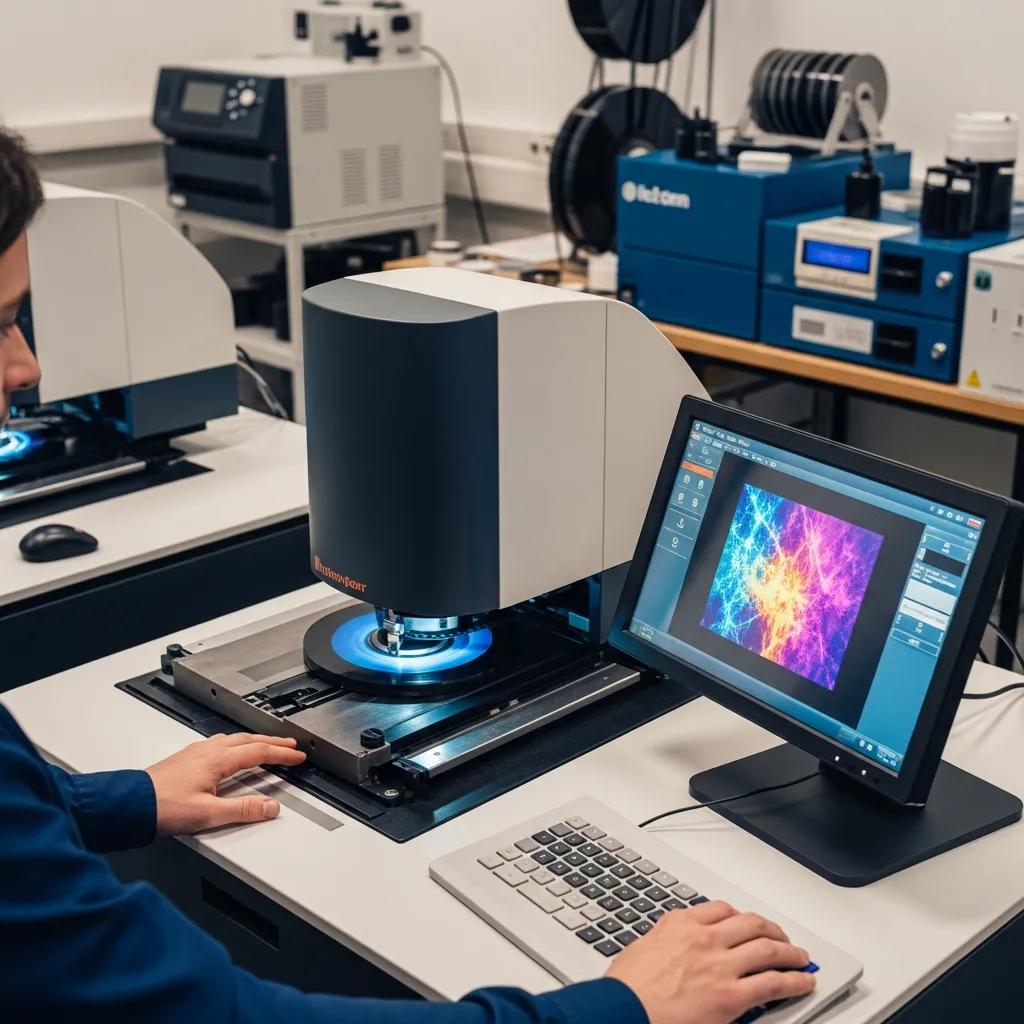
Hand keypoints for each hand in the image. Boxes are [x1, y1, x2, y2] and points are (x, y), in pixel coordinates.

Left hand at [145, 733, 306, 834]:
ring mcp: (196, 752)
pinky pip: (220, 743)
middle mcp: (208, 751)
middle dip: (273, 741)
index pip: (259, 751)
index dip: (281, 753)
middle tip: (290, 745)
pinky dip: (236, 744)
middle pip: (249, 740)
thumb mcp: (208, 814)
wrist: (130, 803)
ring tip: (266, 745)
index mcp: (217, 760)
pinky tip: (230, 752)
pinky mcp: (186, 758)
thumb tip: (270, 807)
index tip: (297, 756)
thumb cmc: (162, 807)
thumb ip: (243, 810)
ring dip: (255, 740)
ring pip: (234, 739)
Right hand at [607, 902, 815, 1023]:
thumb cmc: (627, 988)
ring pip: (768, 949)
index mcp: (680, 923)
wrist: (622, 1009)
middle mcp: (704, 937)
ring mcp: (720, 965)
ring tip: (800, 957)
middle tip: (780, 937)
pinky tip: (803, 981)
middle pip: (750, 924)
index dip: (740, 916)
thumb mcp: (643, 948)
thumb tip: (674, 946)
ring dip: (790, 952)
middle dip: (771, 929)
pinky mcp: (732, 995)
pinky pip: (773, 983)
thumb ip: (666, 941)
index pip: (720, 909)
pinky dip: (794, 981)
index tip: (747, 922)